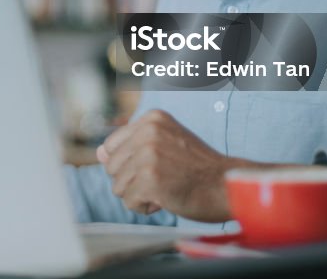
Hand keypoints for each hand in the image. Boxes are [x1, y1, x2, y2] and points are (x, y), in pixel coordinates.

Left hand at [96, 109, 252, 221]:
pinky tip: (166, 199)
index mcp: (152, 119)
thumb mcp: (166, 144)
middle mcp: (148, 132)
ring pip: (118, 186)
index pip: (111, 146)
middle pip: (111, 167)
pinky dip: (145, 206)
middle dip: (133, 180)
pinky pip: (129, 201)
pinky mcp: (150, 179)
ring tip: (165, 187)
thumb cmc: (198, 168)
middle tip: (163, 179)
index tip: (156, 166)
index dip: (129, 164)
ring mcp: (148, 154)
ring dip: (139, 194)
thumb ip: (132, 146)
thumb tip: (99, 153)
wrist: (227, 186)